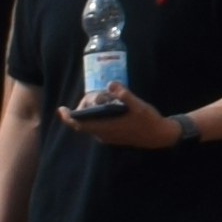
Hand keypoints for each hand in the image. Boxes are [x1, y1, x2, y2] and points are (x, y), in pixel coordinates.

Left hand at [67, 96, 182, 149]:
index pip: (80, 125)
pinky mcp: (113, 136)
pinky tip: (107, 106)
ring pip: (91, 125)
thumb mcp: (139, 106)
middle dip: (82, 110)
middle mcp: (104, 134)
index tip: (61, 109)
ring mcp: (108, 136)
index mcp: (106, 128)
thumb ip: (124, 95)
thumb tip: (110, 84)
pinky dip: (96, 117)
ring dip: (90, 113)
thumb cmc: (148, 121)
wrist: (159, 136)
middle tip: (91, 95)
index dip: (68, 118)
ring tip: (99, 98)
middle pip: (84, 124)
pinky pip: (97, 126)